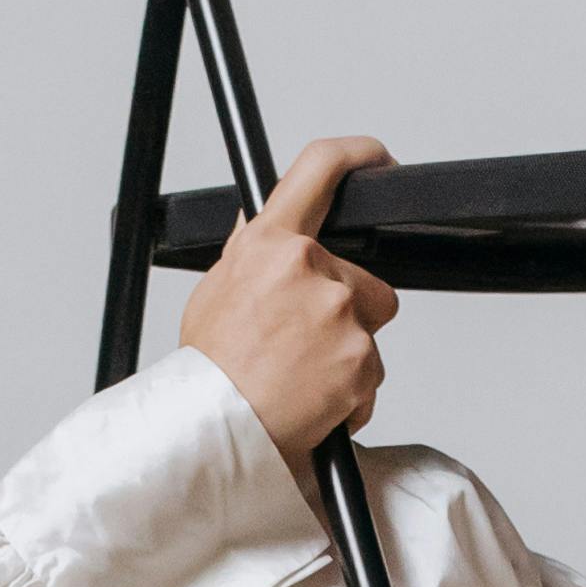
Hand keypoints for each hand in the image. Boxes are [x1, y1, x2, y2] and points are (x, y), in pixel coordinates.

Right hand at [177, 136, 398, 455]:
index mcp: (268, 244)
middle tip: (301, 346)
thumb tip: (260, 224)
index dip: (356, 153)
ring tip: (300, 378)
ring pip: (367, 328)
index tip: (377, 158)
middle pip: (361, 278)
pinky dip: (349, 394)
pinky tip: (312, 401)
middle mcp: (309, 268)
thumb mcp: (215, 294)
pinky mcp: (361, 358)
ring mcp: (339, 313)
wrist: (215, 433)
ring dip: (346, 354)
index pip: (319, 170)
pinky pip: (369, 374)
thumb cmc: (208, 374)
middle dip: (345, 311)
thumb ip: (249, 254)